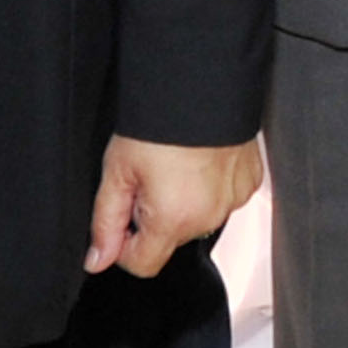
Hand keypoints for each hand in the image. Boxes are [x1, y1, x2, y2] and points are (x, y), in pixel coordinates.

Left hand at [90, 136, 262, 276]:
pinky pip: (221, 199)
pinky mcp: (249, 183)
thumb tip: (98, 260)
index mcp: (173, 220)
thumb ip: (105, 223)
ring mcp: (233, 201)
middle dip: (154, 216)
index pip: (143, 264)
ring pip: (197, 219)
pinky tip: (198, 160)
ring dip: (182, 202)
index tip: (122, 213)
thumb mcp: (117, 172)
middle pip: (170, 239)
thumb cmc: (157, 123)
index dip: (124, 244)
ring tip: (174, 165)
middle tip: (147, 177)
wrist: (201, 83)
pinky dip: (208, 187)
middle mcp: (208, 217)